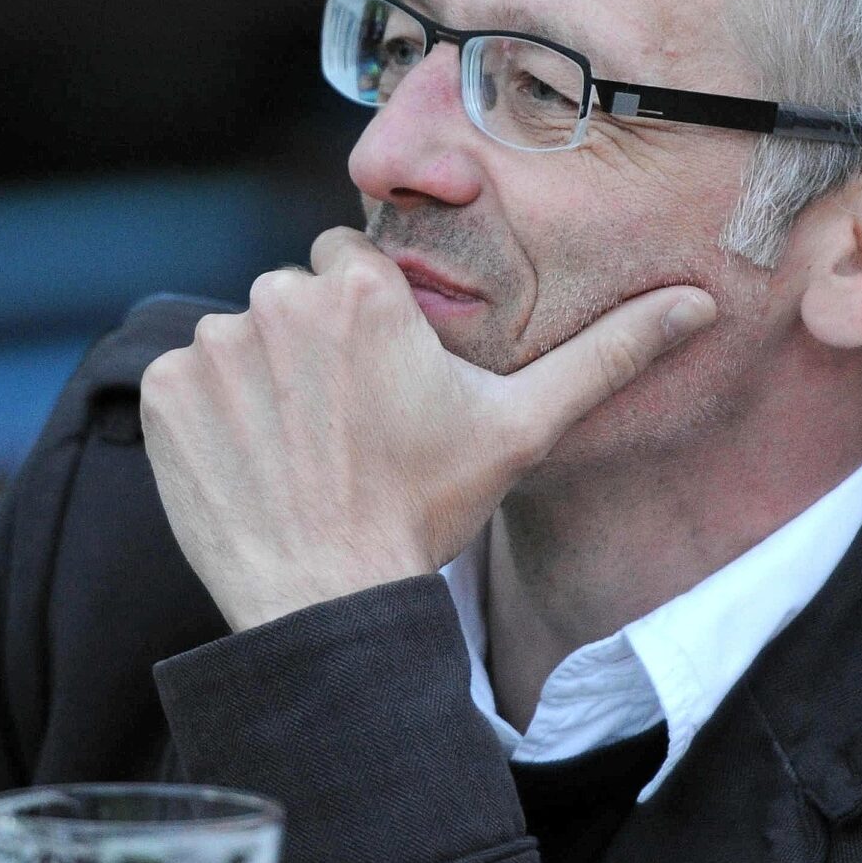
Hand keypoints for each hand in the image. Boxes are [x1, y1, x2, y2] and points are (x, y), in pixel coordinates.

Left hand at [138, 226, 717, 631]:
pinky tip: (249, 463)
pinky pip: (186, 379)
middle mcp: (276, 299)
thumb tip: (698, 303)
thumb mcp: (521, 429)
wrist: (325, 600)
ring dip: (263, 381)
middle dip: (314, 346)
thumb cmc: (425, 513)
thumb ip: (605, 354)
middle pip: (294, 297)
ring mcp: (212, 345)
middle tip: (344, 424)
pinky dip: (210, 416)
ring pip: (242, 338)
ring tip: (299, 450)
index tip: (378, 379)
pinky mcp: (163, 390)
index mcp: (360, 289)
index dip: (366, 320)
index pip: (348, 262)